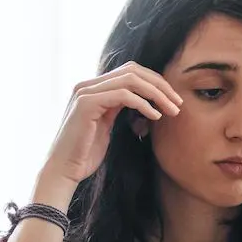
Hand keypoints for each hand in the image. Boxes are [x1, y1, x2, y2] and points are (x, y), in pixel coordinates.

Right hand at [37, 63, 182, 201]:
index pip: (130, 72)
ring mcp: (85, 92)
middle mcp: (87, 85)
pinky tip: (155, 116)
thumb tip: (144, 101)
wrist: (63, 170)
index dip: (154, 82)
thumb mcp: (106, 125)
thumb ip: (119, 108)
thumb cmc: (85, 154)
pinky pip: (123, 95)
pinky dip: (144, 104)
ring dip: (156, 93)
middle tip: (178, 102)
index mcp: (93, 88)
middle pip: (133, 70)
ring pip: (130, 80)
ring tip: (172, 110)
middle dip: (160, 85)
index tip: (172, 100)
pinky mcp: (86, 103)